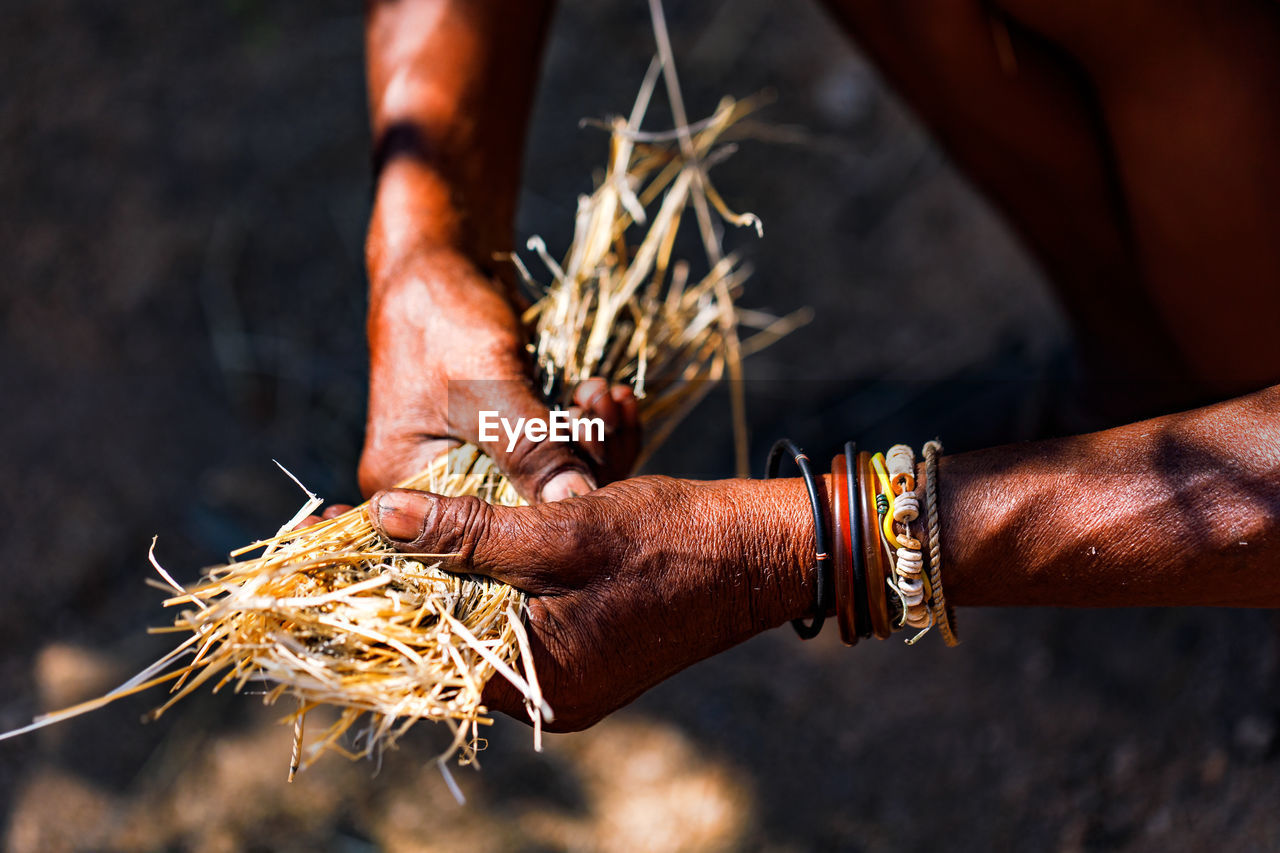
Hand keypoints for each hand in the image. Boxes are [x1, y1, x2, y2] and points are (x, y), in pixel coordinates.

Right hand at [359, 246, 639, 500]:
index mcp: (404, 488)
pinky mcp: (506, 444)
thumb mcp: (487, 385)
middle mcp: (435, 490)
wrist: (444, 260)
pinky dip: (587, 430)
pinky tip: (607, 396)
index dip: (544, 522)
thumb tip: (578, 503)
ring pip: (547, 485)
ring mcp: (473, 466)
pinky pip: (555, 457)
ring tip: (605, 396)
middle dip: (578, 471)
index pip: (480, 539)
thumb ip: (531, 448)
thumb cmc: (444, 318)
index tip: (595, 478)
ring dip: (591, 443)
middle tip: (606, 413)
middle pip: (522, 514)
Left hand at [367, 475, 818, 730]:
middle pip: (455, 614)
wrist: (767, 550)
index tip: (329, 534)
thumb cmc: (673, 543)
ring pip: (496, 587)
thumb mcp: (559, 531)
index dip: (375, 585)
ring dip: (488, 524)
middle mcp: (548, 684)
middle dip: (435, 543)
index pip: (424, 644)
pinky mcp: (588, 625)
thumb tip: (382, 519)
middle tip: (381, 495)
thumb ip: (467, 534)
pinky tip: (517, 491)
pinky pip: (535, 579)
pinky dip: (526, 532)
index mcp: (538, 681)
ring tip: (459, 483)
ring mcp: (570, 656)